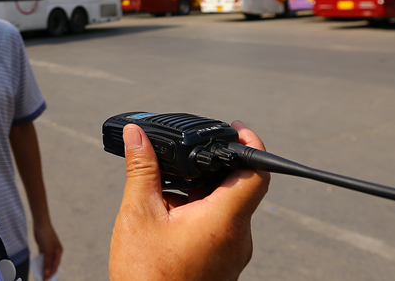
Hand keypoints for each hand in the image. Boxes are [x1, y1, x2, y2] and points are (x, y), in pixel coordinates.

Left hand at [33, 220, 62, 279]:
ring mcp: (48, 250)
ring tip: (39, 275)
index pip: (55, 266)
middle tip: (42, 279)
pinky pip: (42, 258)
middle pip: (51, 265)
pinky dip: (40, 262)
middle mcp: (54, 252)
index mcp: (59, 252)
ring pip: (46, 261)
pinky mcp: (43, 248)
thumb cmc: (47, 236)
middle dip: (47, 272)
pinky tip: (36, 267)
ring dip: (43, 268)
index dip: (50, 273)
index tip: (45, 280)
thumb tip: (46, 273)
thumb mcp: (48, 250)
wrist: (41, 224)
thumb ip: (47, 262)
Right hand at [109, 121, 269, 280]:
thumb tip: (137, 135)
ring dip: (199, 194)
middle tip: (181, 160)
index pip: (257, 172)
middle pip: (236, 187)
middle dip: (208, 169)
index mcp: (224, 220)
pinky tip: (168, 218)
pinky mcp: (222, 266)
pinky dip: (198, 214)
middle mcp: (238, 238)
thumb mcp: (138, 215)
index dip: (250, 143)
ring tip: (165, 195)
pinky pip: (218, 228)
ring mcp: (232, 255)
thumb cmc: (146, 277)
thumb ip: (142, 170)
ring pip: (225, 208)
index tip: (236, 128)